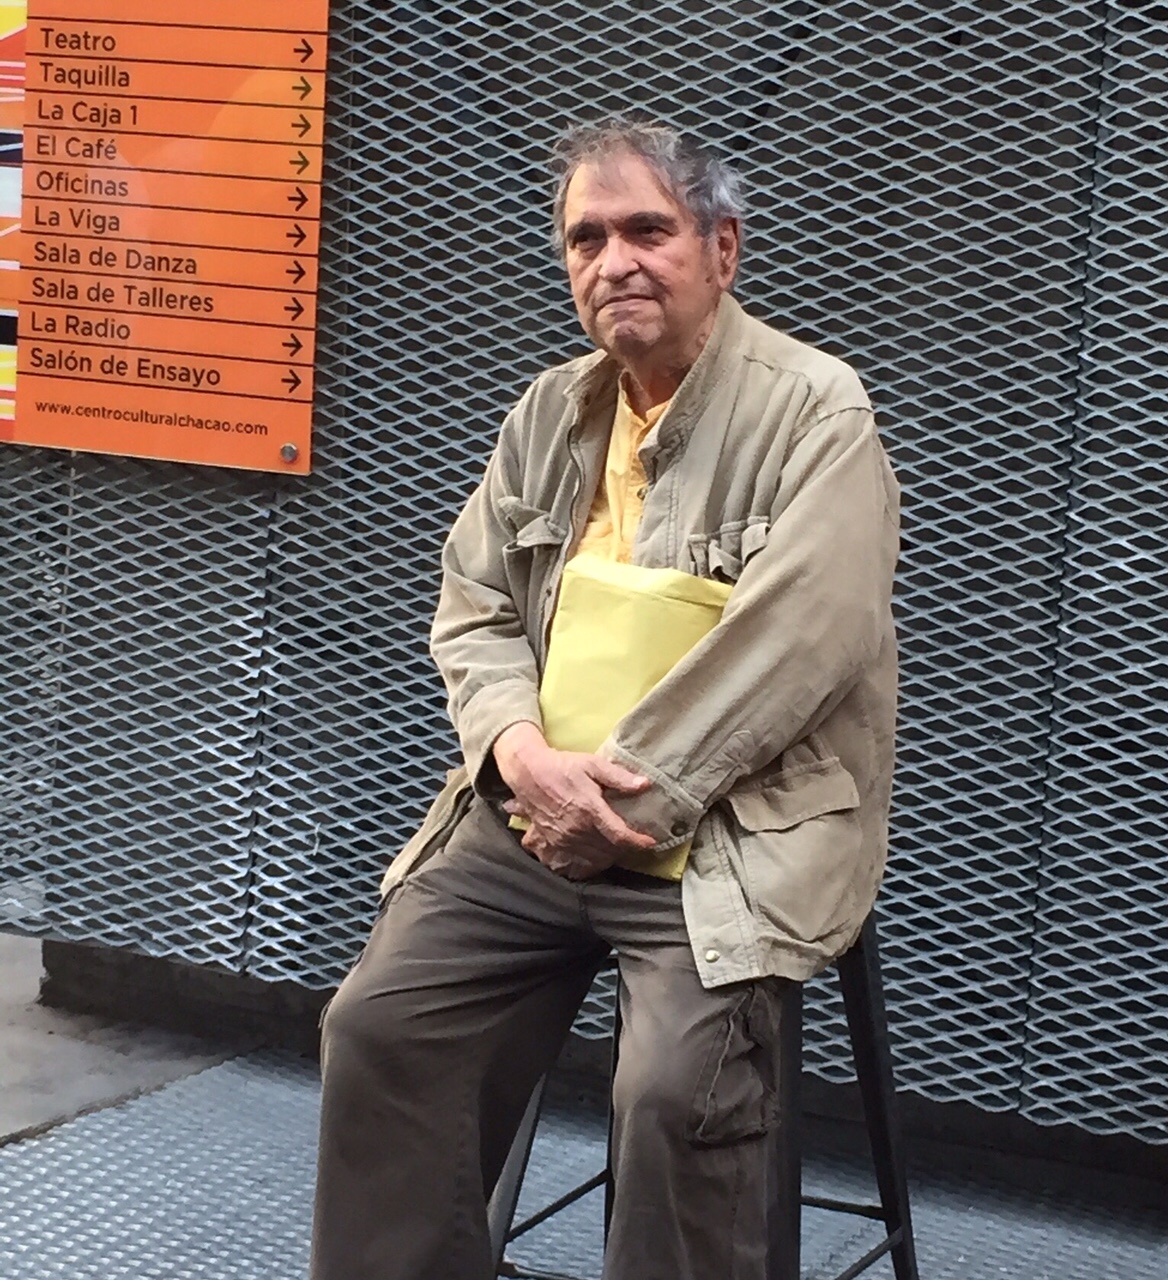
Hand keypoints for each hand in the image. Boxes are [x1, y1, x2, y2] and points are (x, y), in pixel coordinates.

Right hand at [493, 722, 656, 878]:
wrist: (529, 773)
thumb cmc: (563, 766)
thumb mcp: (593, 764)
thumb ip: (619, 777)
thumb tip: (645, 784)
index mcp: (590, 810)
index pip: (619, 835)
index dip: (638, 842)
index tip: (650, 843)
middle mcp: (576, 829)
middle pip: (609, 850)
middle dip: (625, 848)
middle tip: (635, 841)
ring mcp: (563, 839)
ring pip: (594, 858)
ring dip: (610, 857)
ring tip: (619, 848)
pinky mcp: (552, 843)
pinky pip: (574, 862)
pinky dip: (589, 863)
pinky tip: (596, 856)